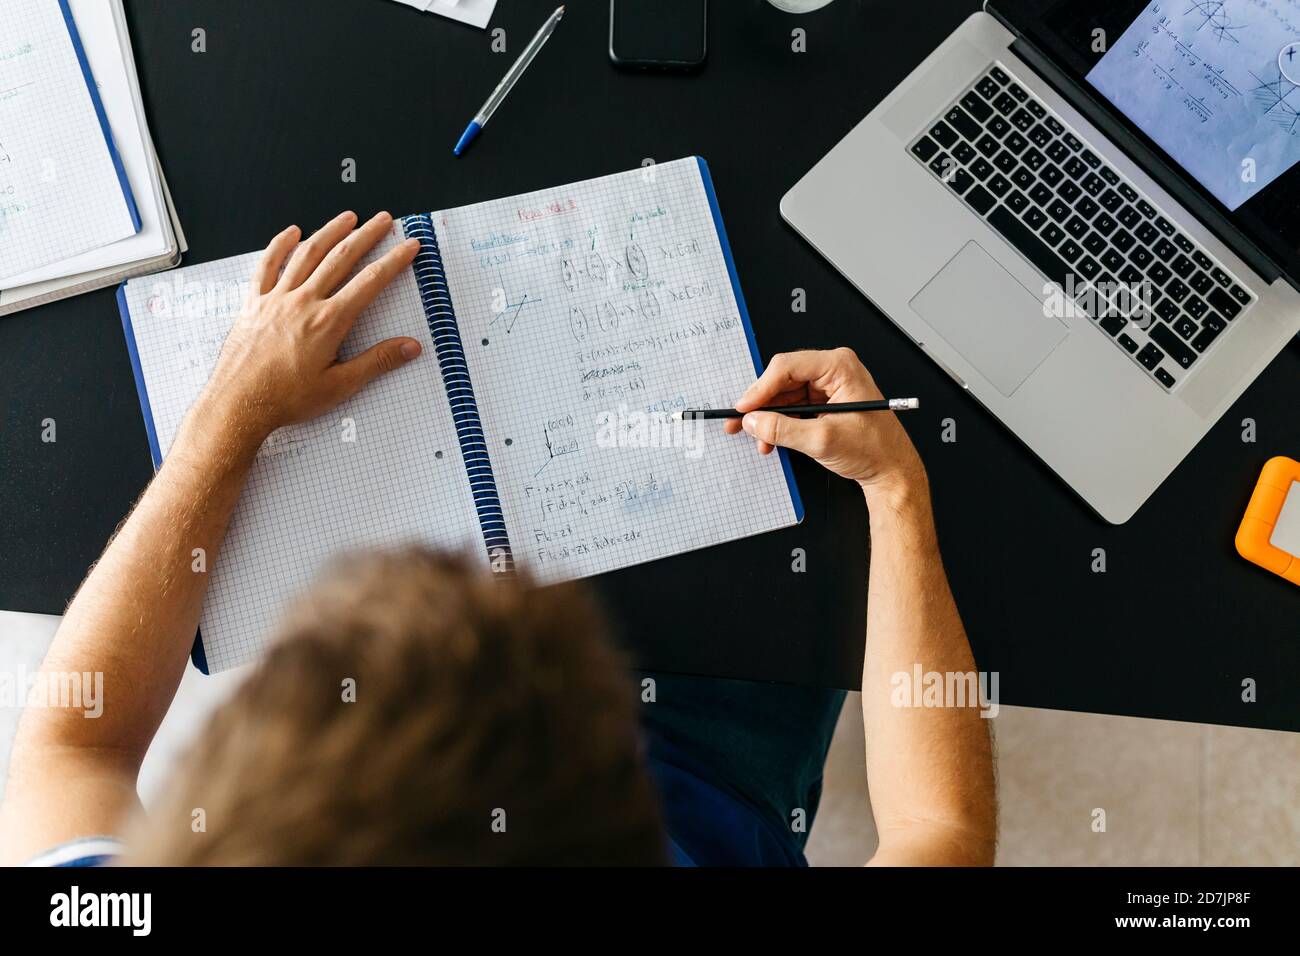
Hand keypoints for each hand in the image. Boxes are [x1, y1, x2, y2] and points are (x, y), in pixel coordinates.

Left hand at [199, 211, 423, 447]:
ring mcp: (277, 298)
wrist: (239, 404)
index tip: (409, 246)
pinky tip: (292, 232)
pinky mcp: (255, 303)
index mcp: (329, 321)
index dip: (394, 261)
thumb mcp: (340, 386)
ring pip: (307, 254)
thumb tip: (409, 347)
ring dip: (330, 231)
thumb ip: (377, 362)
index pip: (370, 282)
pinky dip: (280, 246)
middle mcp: (304, 302)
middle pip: (341, 258)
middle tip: (383, 220)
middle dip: (366, 235)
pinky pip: (268, 266)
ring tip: (347, 217)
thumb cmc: (286, 399)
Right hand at [727, 348, 925, 504]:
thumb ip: (783, 429)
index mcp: (839, 367)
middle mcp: (833, 371)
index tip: (743, 408)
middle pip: (782, 380)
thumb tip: (753, 420)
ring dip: (768, 418)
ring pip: (784, 396)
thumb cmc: (874, 449)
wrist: (891, 470)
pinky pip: (793, 408)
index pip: (787, 367)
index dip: (760, 389)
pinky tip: (770, 439)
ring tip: (757, 439)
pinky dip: (779, 424)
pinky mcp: (824, 403)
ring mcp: (828, 387)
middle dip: (761, 405)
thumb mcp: (822, 440)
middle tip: (739, 422)